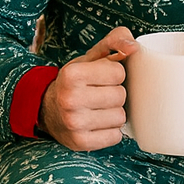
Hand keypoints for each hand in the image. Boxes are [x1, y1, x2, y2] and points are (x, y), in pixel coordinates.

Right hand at [38, 25, 137, 150]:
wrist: (49, 110)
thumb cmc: (77, 81)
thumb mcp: (92, 56)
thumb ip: (116, 40)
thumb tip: (134, 47)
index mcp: (72, 74)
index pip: (119, 73)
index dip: (115, 74)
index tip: (101, 78)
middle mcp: (69, 99)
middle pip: (120, 96)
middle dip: (115, 94)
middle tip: (100, 94)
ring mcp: (74, 123)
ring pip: (120, 118)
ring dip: (114, 113)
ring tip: (98, 109)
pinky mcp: (80, 143)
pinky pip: (115, 137)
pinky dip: (110, 131)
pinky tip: (97, 124)